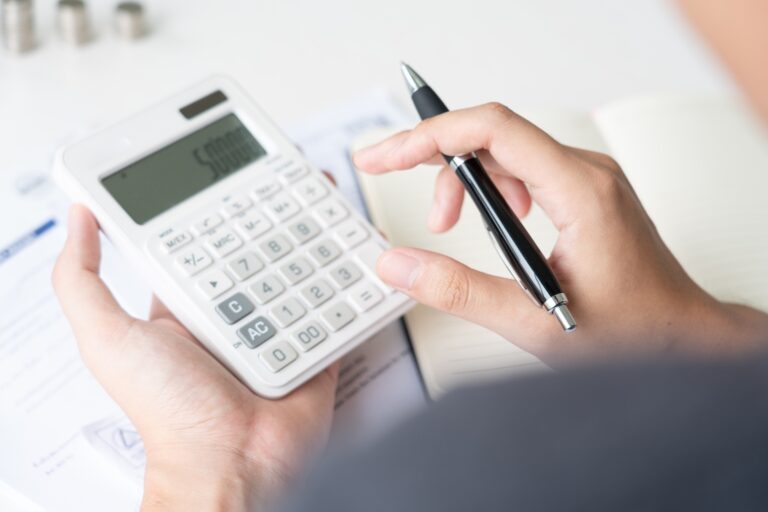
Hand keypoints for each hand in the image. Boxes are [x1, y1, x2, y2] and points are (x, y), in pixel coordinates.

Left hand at [52, 205, 338, 511]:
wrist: (231, 464)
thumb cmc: (169, 411)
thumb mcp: (107, 338)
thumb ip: (82, 280)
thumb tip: (79, 219)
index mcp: (185, 307)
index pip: (202, 243)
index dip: (214, 208)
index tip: (227, 173)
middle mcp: (232, 314)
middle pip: (257, 251)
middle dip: (275, 215)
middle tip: (291, 175)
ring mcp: (275, 329)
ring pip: (298, 271)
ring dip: (313, 238)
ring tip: (325, 199)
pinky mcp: (312, 346)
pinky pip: (332, 306)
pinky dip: (345, 280)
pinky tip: (354, 248)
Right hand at [354, 103, 767, 364]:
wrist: (682, 338)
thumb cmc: (632, 332)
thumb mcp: (533, 322)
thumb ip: (459, 291)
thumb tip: (398, 264)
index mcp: (581, 191)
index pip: (493, 131)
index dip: (430, 135)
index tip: (387, 155)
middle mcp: (587, 172)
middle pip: (492, 134)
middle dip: (434, 156)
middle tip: (389, 175)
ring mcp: (588, 178)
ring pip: (505, 150)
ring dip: (463, 178)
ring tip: (444, 223)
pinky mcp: (584, 190)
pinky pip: (523, 167)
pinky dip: (489, 188)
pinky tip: (486, 220)